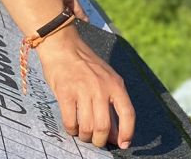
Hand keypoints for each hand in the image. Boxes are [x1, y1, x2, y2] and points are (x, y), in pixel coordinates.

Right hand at [37, 26, 134, 148]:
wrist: (63, 46)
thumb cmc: (85, 64)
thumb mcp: (106, 79)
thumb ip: (112, 104)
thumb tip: (114, 134)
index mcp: (115, 84)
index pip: (128, 114)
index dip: (127, 133)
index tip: (123, 144)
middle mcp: (101, 88)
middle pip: (103, 126)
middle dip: (99, 140)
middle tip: (95, 140)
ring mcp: (82, 90)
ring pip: (87, 127)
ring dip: (85, 136)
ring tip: (82, 133)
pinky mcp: (65, 93)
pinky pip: (70, 122)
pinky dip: (71, 129)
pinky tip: (72, 127)